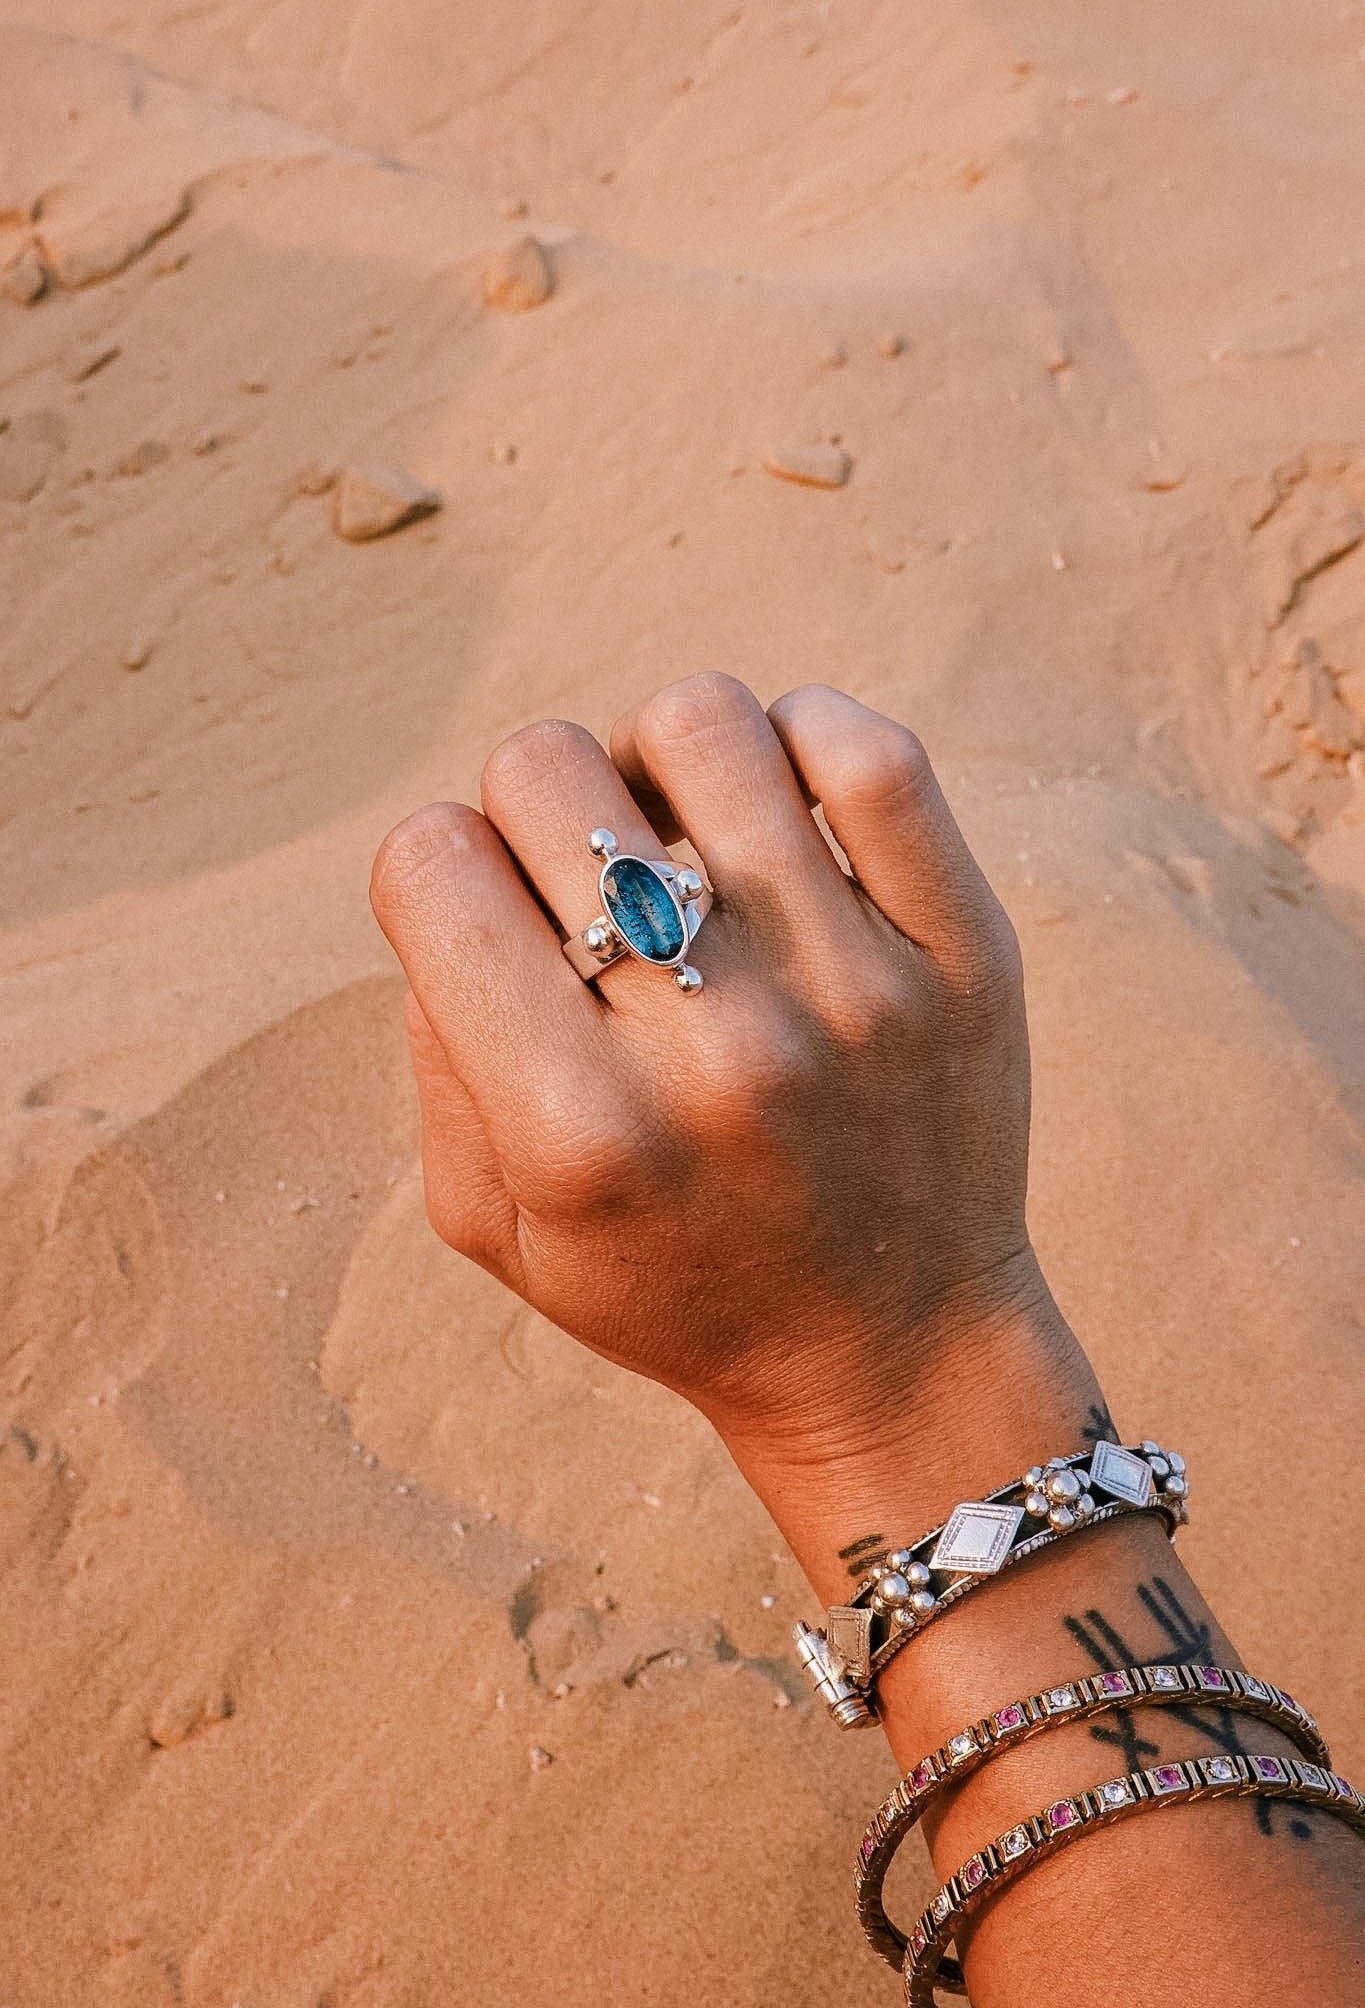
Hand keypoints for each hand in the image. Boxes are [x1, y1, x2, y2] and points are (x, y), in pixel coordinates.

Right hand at [370, 675, 1068, 1476]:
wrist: (890, 1356)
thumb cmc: (673, 1286)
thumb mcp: (498, 1225)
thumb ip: (439, 1050)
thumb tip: (465, 874)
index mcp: (575, 1129)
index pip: (431, 862)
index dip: (438, 867)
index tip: (489, 916)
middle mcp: (713, 1050)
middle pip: (547, 774)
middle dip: (535, 811)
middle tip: (586, 885)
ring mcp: (852, 989)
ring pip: (701, 725)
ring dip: (660, 761)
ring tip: (682, 832)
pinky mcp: (962, 954)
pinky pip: (869, 754)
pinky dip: (804, 738)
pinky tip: (781, 809)